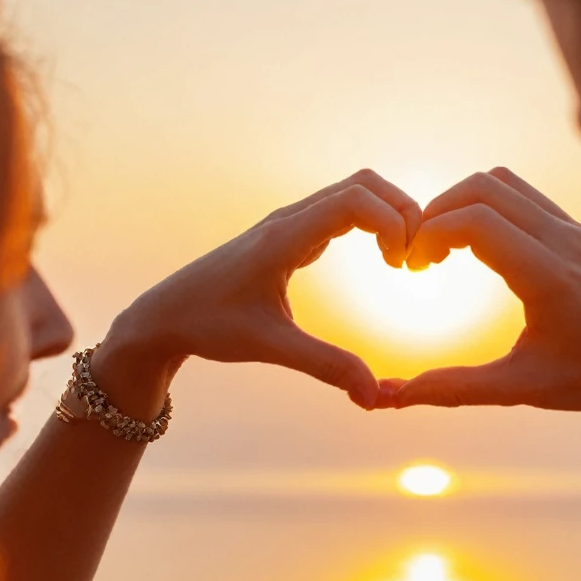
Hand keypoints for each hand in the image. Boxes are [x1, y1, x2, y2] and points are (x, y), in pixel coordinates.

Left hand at [99, 169, 420, 411]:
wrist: (165, 316)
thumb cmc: (209, 326)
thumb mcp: (270, 348)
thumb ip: (325, 367)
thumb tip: (374, 397)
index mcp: (284, 237)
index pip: (355, 201)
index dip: (394, 222)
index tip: (406, 264)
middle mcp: (289, 220)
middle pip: (364, 184)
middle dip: (402, 211)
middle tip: (416, 258)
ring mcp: (289, 223)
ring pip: (355, 192)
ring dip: (389, 214)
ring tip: (402, 259)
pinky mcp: (289, 235)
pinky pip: (342, 209)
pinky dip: (373, 222)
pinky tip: (382, 258)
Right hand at [380, 167, 580, 411]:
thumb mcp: (523, 389)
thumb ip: (456, 389)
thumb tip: (394, 398)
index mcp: (549, 275)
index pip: (474, 222)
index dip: (428, 234)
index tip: (412, 268)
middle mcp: (563, 240)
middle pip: (483, 187)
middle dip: (437, 211)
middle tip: (419, 255)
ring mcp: (574, 229)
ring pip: (504, 183)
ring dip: (462, 203)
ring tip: (442, 248)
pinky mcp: (579, 230)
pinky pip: (524, 196)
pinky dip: (488, 207)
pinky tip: (476, 247)